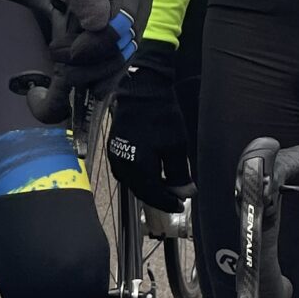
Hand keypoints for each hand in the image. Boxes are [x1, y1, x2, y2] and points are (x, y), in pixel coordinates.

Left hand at [29, 0, 150, 120]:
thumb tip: (98, 24)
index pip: (121, 21)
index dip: (96, 42)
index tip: (69, 53)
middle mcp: (143, 0)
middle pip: (126, 41)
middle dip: (93, 60)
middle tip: (60, 63)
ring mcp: (141, 17)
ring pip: (126, 54)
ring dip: (97, 71)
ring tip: (68, 75)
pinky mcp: (132, 32)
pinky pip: (124, 57)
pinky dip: (108, 74)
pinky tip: (94, 88)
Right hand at [101, 39, 190, 211]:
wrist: (142, 91)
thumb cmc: (161, 117)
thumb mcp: (176, 147)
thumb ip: (179, 174)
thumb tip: (185, 194)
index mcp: (137, 168)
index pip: (153, 195)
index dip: (168, 203)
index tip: (181, 205)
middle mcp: (122, 165)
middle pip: (141, 191)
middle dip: (158, 197)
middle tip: (175, 199)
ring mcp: (115, 156)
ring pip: (132, 182)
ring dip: (148, 188)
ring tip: (164, 188)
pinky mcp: (113, 148)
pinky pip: (126, 171)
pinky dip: (139, 177)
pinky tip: (150, 174)